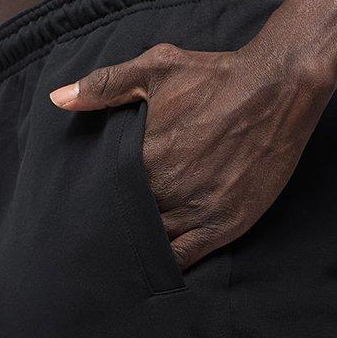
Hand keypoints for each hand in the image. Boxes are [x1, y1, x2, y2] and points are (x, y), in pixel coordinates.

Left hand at [50, 42, 332, 267]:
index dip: (93, 204)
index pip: (102, 193)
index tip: (79, 212)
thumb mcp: (155, 68)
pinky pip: (185, 259)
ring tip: (117, 263)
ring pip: (151, 245)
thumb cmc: (216, 76)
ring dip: (135, 252)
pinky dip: (167, 267)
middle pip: (124, 223)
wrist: (278, 88)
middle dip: (111, 229)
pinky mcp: (223, 225)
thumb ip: (103, 86)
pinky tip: (154, 270)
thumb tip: (58, 98)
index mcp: (142, 155)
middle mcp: (166, 188)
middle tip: (91, 244)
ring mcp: (195, 210)